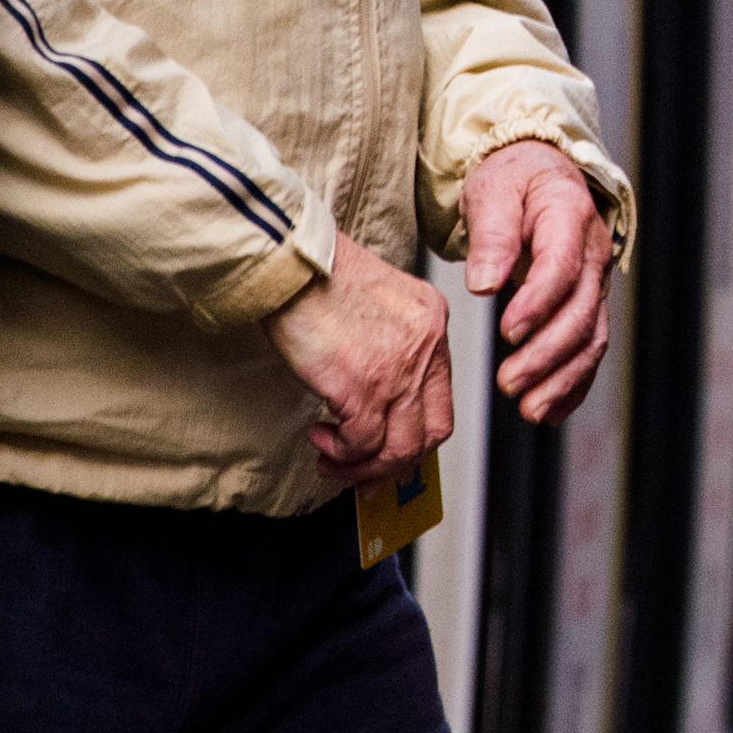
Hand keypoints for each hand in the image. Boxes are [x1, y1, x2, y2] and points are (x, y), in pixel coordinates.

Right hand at [272, 235, 454, 479]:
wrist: (291, 261)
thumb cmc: (319, 276)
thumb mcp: (377, 304)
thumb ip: (390, 347)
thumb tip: (377, 404)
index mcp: (432, 324)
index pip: (441, 399)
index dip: (416, 436)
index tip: (390, 451)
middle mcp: (425, 347)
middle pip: (431, 432)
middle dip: (395, 463)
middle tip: (365, 471)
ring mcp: (398, 369)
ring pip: (398, 448)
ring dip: (362, 466)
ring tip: (332, 458)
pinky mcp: (362, 386)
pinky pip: (361, 444)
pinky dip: (340, 453)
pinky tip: (321, 437)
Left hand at [473, 143, 617, 420]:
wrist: (538, 176)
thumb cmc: (514, 180)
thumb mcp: (492, 192)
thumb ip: (491, 236)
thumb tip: (485, 282)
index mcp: (570, 218)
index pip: (562, 267)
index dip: (539, 304)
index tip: (508, 332)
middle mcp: (594, 255)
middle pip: (582, 313)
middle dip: (547, 354)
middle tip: (510, 382)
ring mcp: (595, 283)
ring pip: (591, 338)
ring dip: (563, 378)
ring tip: (529, 408)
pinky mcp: (587, 304)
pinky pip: (590, 349)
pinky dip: (574, 384)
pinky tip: (550, 410)